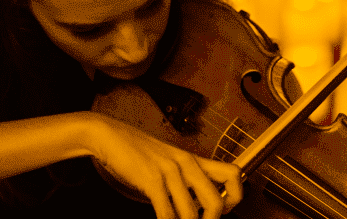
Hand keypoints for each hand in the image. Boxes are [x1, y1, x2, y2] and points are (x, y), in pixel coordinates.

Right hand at [85, 114, 243, 218]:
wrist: (110, 135)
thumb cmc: (139, 151)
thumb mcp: (170, 161)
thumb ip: (185, 178)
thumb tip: (197, 201)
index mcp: (194, 159)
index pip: (233, 174)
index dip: (235, 197)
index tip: (224, 209)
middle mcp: (187, 164)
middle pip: (216, 201)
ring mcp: (170, 171)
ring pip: (191, 211)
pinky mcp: (151, 178)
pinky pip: (166, 211)